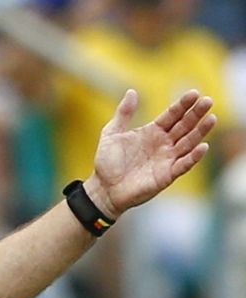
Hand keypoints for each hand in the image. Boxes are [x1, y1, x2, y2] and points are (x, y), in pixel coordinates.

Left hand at [84, 89, 215, 218]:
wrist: (103, 188)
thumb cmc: (107, 162)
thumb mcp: (111, 133)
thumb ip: (123, 113)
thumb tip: (132, 91)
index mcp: (152, 132)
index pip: (172, 115)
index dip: (183, 105)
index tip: (194, 93)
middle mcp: (163, 144)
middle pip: (184, 126)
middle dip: (196, 114)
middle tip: (208, 100)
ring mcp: (166, 159)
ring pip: (188, 143)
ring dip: (200, 132)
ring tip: (211, 118)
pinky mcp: (166, 175)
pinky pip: (183, 165)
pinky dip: (193, 157)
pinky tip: (203, 146)